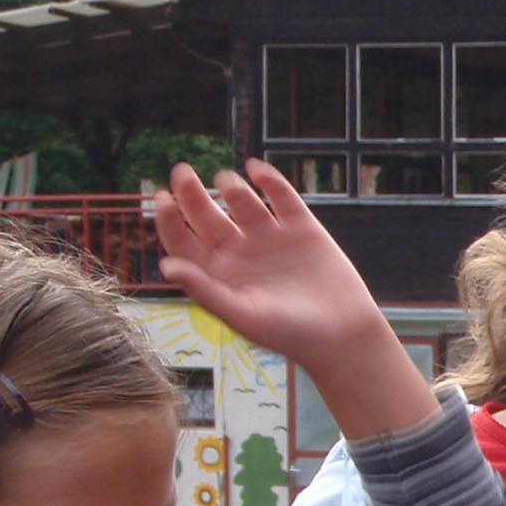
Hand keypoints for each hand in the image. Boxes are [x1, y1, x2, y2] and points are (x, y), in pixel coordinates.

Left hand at [155, 160, 436, 438]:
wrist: (343, 335)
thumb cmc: (289, 334)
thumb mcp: (242, 314)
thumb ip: (204, 290)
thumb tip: (165, 265)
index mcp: (219, 274)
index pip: (184, 241)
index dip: (169, 220)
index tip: (163, 199)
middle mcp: (240, 253)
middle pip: (206, 215)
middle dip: (191, 193)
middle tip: (181, 172)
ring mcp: (270, 238)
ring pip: (241, 201)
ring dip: (230, 187)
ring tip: (225, 181)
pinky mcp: (301, 228)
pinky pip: (281, 196)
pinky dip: (269, 180)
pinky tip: (255, 170)